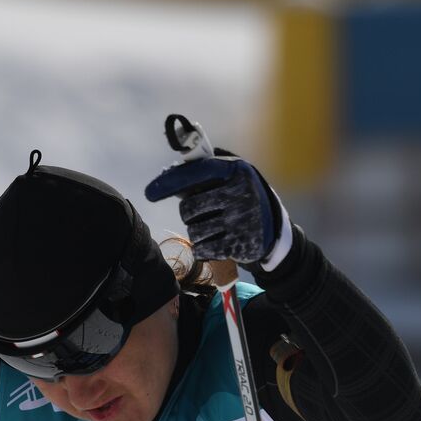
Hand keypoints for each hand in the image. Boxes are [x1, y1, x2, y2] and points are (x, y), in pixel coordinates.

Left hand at [145, 150, 290, 268]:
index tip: (150, 192)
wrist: (270, 228)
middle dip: (188, 214)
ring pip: (194, 231)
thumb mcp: (225, 179)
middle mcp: (242, 193)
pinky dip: (202, 248)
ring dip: (196, 232)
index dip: (170, 182)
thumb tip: (164, 177)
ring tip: (212, 228)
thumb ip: (197, 176)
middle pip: (189, 208)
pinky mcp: (242, 245)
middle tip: (199, 214)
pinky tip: (215, 242)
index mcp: (236, 170)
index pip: (197, 173)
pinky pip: (202, 250)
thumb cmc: (236, 197)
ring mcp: (243, 220)